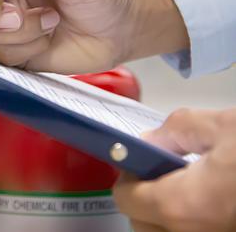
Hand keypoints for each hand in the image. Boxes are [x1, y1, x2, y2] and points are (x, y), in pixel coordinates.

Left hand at [113, 107, 235, 230]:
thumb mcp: (223, 127)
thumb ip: (178, 130)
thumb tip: (151, 140)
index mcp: (181, 204)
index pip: (125, 199)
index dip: (127, 176)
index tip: (139, 160)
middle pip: (143, 224)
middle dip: (142, 199)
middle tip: (159, 176)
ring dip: (163, 215)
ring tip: (182, 189)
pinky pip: (192, 231)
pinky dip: (188, 221)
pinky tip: (204, 200)